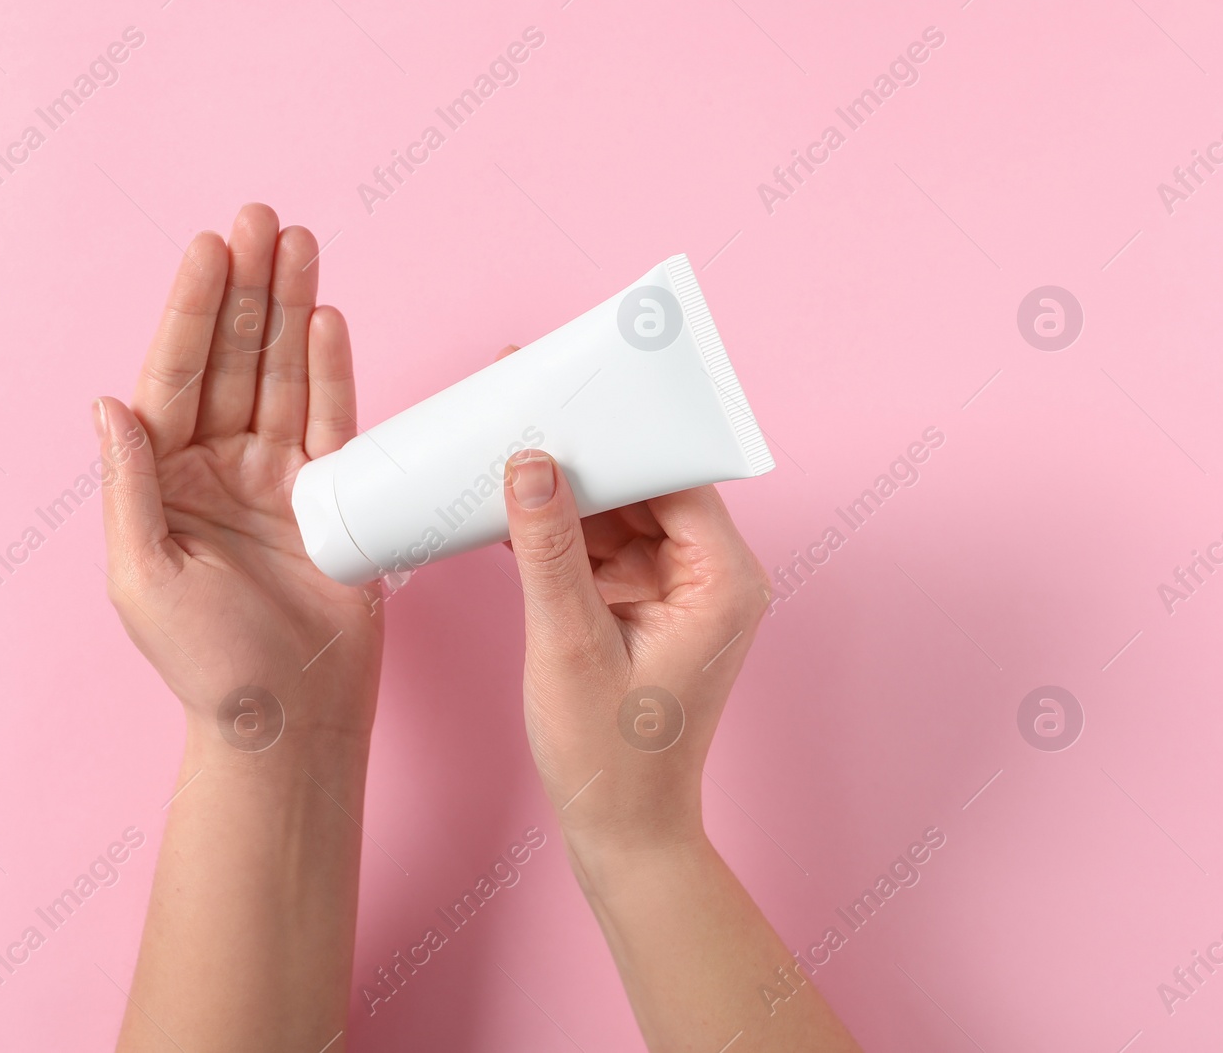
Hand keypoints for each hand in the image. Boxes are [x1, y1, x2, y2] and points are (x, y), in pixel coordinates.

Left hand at [96, 203, 383, 746]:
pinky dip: (333, 371)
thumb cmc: (208, 666)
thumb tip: (108, 404)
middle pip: (235, 360)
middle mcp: (217, 470)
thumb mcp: (143, 577)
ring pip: (285, 377)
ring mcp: (277, 480)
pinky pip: (332, 421)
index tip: (211, 246)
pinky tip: (328, 318)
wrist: (290, 722)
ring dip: (291, 310)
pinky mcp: (330, 498)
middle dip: (248, 288)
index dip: (193, 310)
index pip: (176, 377)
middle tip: (263, 217)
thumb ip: (129, 486)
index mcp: (163, 482)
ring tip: (302, 242)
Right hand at [501, 453, 861, 1051]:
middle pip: (644, 486)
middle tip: (519, 403)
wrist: (621, 833)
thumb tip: (529, 461)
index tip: (567, 389)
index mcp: (722, 579)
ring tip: (500, 448)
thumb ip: (549, 550)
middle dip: (582, 454)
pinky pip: (599, 551)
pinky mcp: (642, 606)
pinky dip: (556, 535)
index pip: (674, 475)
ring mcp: (675, 591)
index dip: (620, 431)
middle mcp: (709, 576)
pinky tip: (505, 509)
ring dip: (562, 493)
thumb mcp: (570, 645)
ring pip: (617, 515)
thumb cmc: (612, 758)